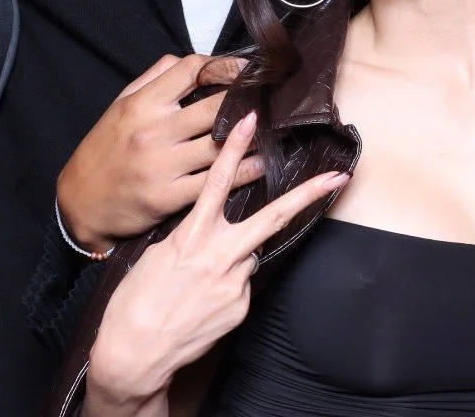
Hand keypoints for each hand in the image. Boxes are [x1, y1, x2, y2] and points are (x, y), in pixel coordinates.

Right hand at [58, 54, 256, 253]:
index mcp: (142, 104)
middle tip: (272, 97)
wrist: (78, 202)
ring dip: (253, 136)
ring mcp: (161, 166)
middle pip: (215, 107)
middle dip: (247, 100)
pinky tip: (262, 162)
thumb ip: (155, 79)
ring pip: (220, 145)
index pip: (192, 71)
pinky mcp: (167, 198)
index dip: (226, 66)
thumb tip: (192, 60)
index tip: (248, 69)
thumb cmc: (104, 149)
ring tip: (276, 127)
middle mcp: (153, 132)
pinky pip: (215, 181)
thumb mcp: (120, 105)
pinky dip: (244, 171)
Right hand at [85, 112, 347, 415]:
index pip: (218, 183)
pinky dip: (228, 286)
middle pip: (273, 217)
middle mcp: (219, 257)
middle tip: (339, 177)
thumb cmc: (134, 302)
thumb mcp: (157, 255)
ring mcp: (235, 283)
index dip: (235, 149)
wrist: (135, 354)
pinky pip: (242, 284)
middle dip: (309, 195)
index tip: (251, 120)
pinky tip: (204, 303)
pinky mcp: (241, 306)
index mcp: (191, 237)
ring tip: (199, 284)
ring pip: (250, 254)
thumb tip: (214, 230)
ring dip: (235, 258)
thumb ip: (192, 236)